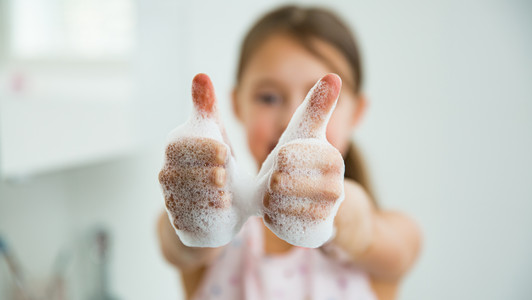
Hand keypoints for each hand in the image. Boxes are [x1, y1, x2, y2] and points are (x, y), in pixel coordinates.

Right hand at [158, 74, 237, 246]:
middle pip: (178, 174)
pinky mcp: (181, 224)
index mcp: (175, 150)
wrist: (221, 203)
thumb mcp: (215, 134)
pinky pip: (187, 221)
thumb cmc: (217, 161)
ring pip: (182, 199)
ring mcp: (171, 200)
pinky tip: (221, 210)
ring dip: (205, 196)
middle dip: (204, 174)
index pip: (178, 147)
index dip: (200, 149)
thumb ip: (207, 108)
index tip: (224, 152)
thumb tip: (201, 75)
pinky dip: (204, 216)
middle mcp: (167, 174)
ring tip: (226, 194)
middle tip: (225, 175)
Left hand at [259, 74, 344, 247]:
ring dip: (269, 200)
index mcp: (331, 158)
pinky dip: (273, 217)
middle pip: (280, 183)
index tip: (281, 162)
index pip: (286, 156)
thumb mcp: (307, 133)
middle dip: (270, 182)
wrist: (315, 202)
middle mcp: (335, 187)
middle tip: (275, 181)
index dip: (276, 160)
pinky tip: (278, 211)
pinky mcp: (315, 233)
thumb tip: (334, 75)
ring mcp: (326, 214)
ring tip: (275, 196)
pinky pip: (280, 226)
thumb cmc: (304, 162)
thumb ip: (317, 106)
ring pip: (277, 205)